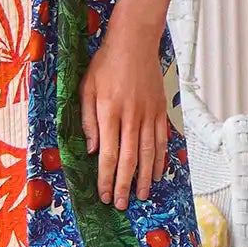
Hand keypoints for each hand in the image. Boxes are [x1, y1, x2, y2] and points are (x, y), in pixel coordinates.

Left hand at [79, 22, 169, 207]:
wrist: (134, 42)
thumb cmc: (106, 64)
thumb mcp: (86, 89)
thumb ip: (88, 121)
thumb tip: (91, 150)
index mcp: (109, 113)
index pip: (107, 154)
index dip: (106, 178)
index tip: (104, 195)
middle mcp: (130, 117)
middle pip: (128, 159)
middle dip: (124, 185)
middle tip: (121, 204)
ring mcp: (148, 114)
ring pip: (148, 153)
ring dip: (144, 177)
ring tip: (141, 195)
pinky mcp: (160, 110)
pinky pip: (161, 140)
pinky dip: (160, 158)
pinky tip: (157, 172)